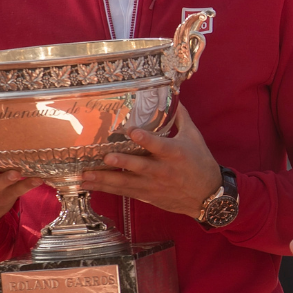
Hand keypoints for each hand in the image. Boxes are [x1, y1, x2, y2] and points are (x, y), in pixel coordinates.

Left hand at [81, 104, 221, 217]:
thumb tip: (174, 97)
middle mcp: (163, 170)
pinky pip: (124, 192)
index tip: (132, 132)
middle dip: (121, 163)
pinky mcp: (147, 195)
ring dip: (105, 180)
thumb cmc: (201, 163)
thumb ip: (181, 117)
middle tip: (105, 157)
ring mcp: (153, 185)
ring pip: (126, 183)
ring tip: (85, 176)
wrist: (207, 196)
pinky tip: (89, 186)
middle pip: (139, 166)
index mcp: (175, 153)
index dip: (146, 139)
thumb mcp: (194, 137)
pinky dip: (106, 189)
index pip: (159, 145)